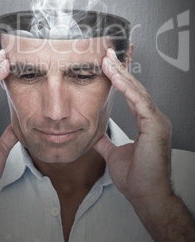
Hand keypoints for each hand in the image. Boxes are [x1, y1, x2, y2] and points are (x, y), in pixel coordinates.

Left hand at [94, 48, 172, 209]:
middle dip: (120, 70)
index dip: (120, 79)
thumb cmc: (137, 179)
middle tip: (107, 54)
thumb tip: (96, 135)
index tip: (108, 65)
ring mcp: (157, 121)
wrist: (147, 197)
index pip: (132, 94)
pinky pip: (140, 101)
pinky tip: (116, 76)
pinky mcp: (156, 125)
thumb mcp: (114, 154)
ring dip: (122, 74)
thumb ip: (106, 142)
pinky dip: (127, 87)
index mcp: (147, 122)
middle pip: (135, 87)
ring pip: (137, 90)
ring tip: (108, 60)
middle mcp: (154, 118)